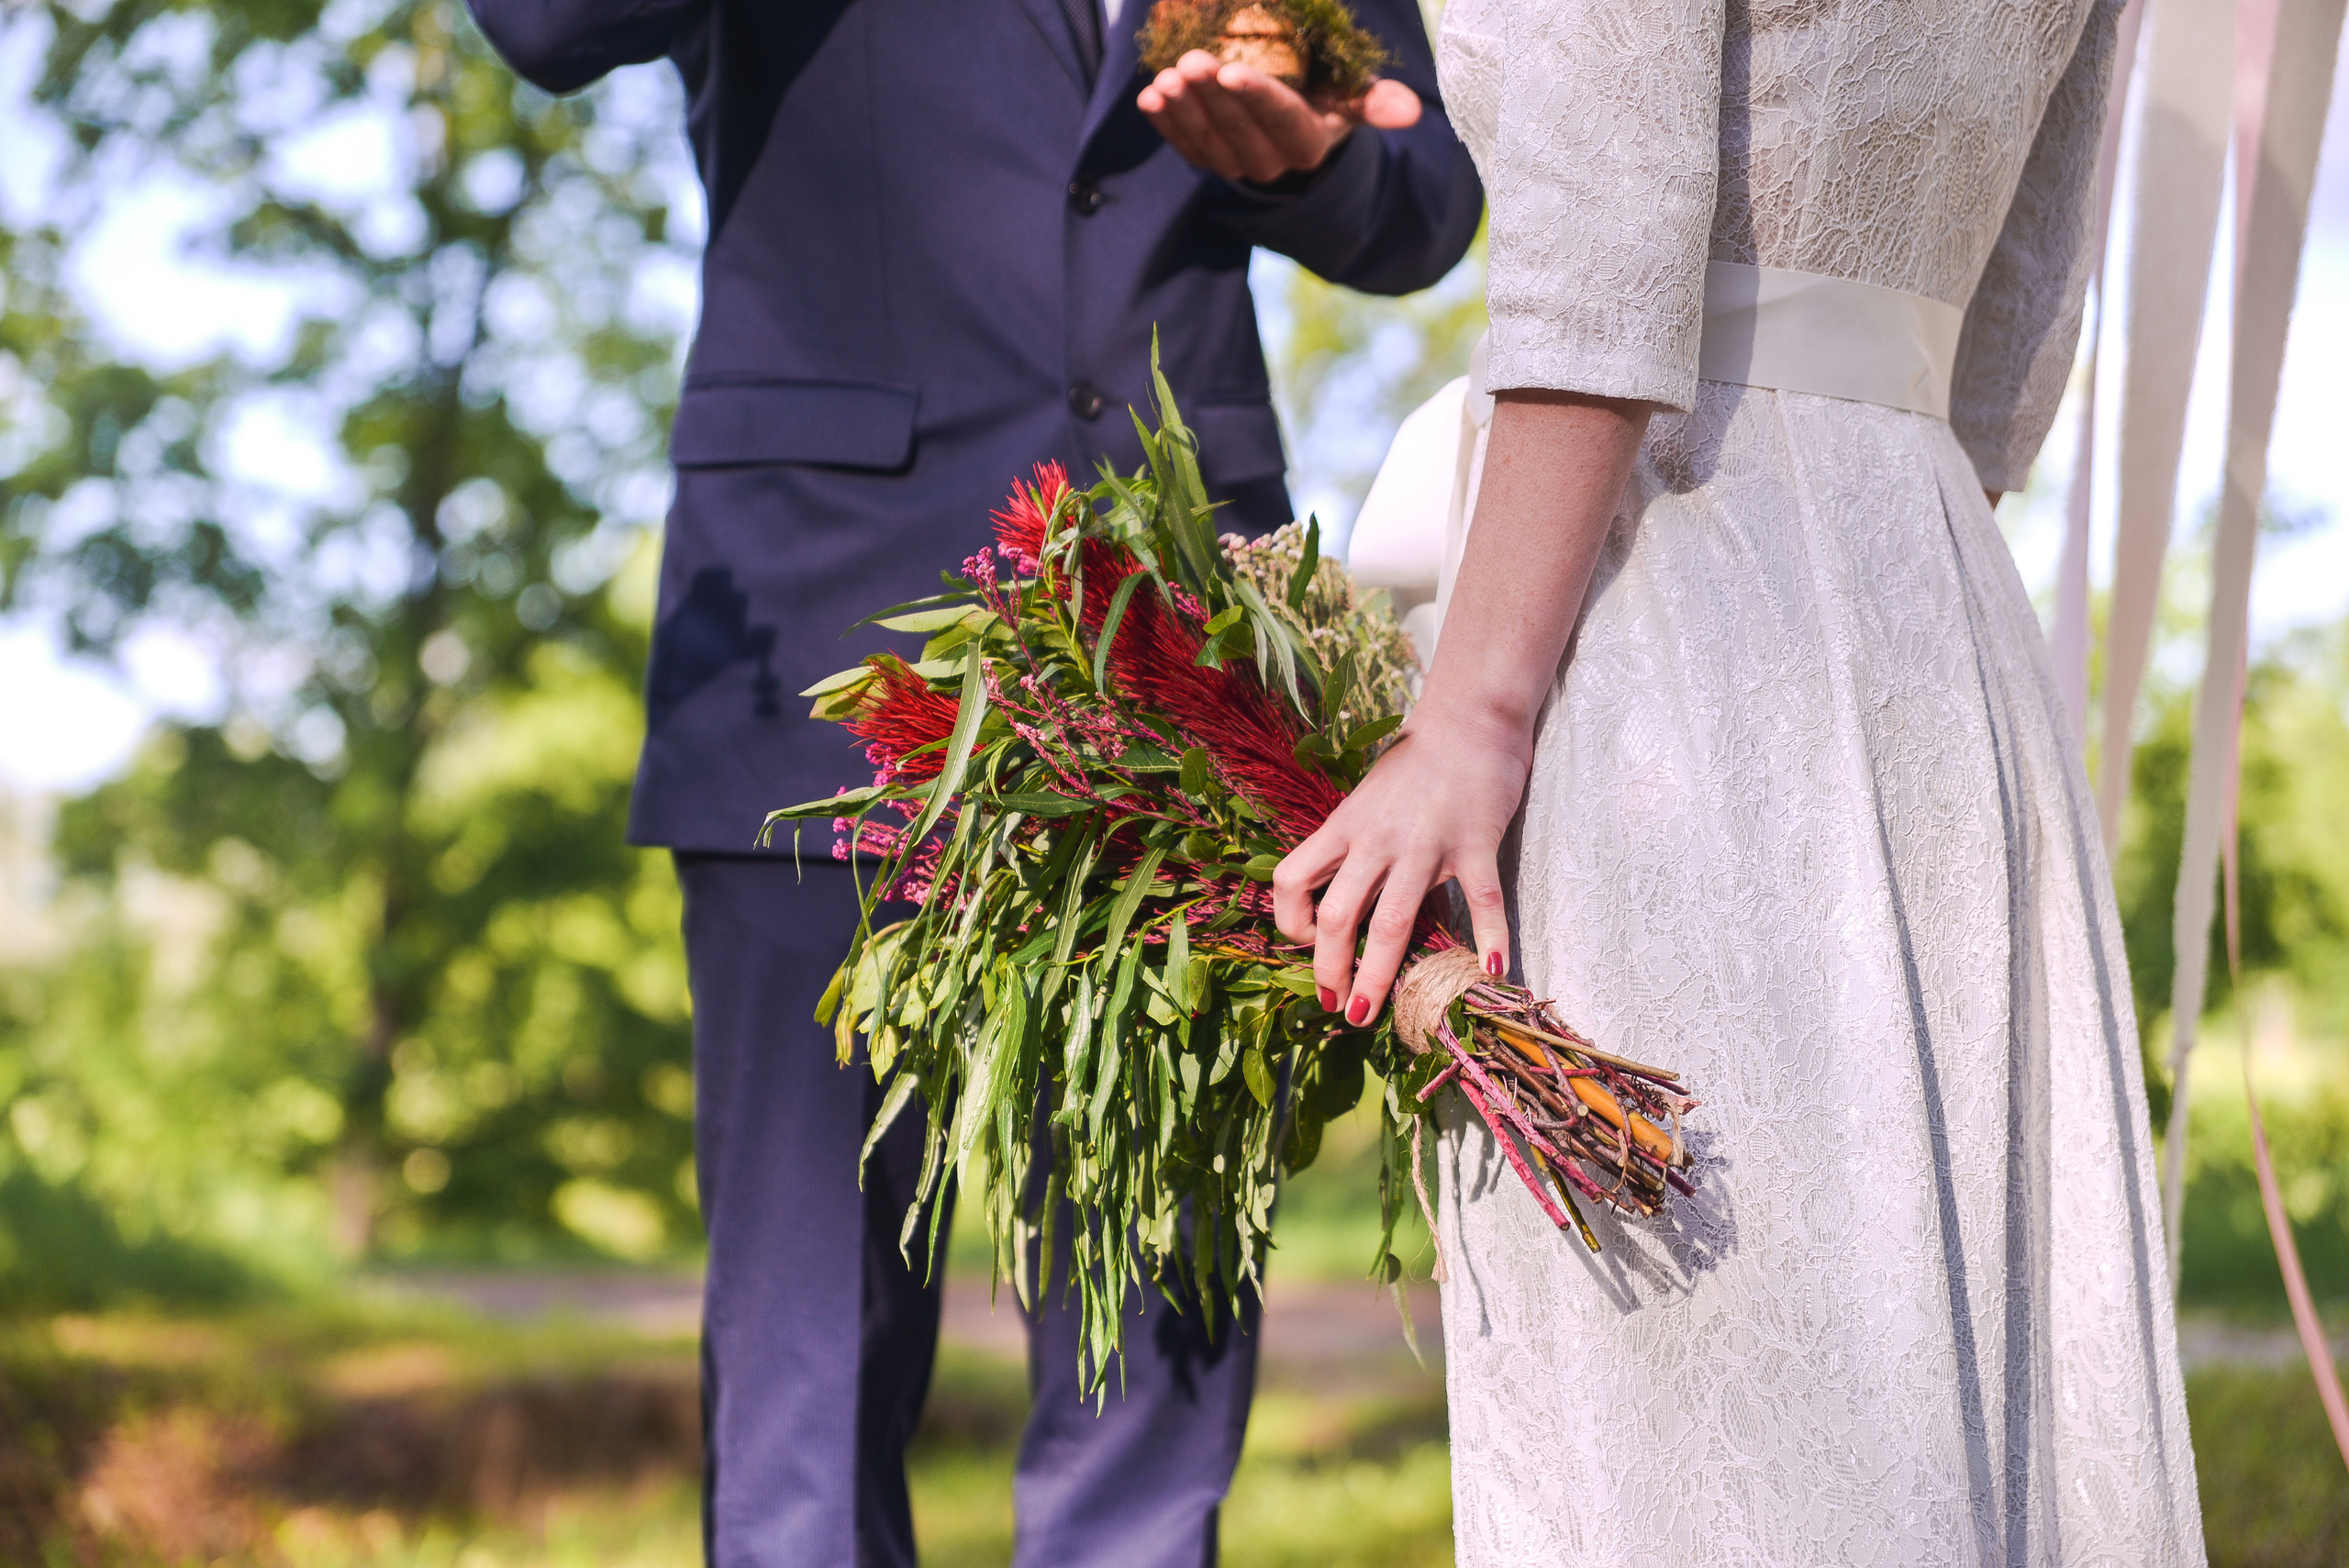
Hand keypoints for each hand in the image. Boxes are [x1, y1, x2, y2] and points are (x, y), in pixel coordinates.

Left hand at [1137, 50, 1421, 184]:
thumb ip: (1374, 102)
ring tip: (1166, 78)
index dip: (1256, 95)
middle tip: (1191, 61)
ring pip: (1208, 139)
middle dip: (1212, 94)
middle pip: (1238, 128)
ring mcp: (1235, 164)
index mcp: (1308, 143)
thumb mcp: (1351, 99)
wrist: (1294, 132)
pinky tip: (1151, 98)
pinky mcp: (1207, 160)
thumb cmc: (1324, 102)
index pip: (1282, 118)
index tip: (1230, 68)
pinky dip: (1166, 123)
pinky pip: (1184, 144)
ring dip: (1184, 109)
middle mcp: (1271, 162)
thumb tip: (1411, 112)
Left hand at [1274, 707, 1528, 1025]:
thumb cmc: (1416, 763)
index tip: (1305, 943)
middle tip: (1335, 1008)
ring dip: (1378, 975)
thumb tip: (1343, 900)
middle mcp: (1375, 840)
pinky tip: (1492, 969)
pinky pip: (1481, 900)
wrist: (1469, 718)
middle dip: (1330, 970)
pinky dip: (1489, 937)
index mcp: (1344, 827)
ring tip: (1371, 1016)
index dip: (1289, 920)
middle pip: (1337, 915)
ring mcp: (1425, 844)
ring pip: (1393, 922)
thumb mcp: (1367, 800)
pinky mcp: (1473, 843)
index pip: (1293, 879)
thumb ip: (1355, 846)